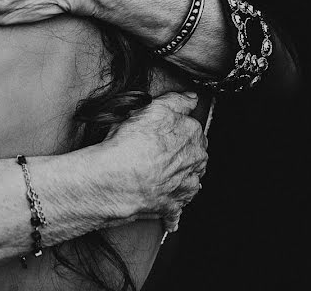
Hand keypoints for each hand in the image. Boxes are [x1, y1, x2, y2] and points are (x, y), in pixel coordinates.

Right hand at [97, 92, 207, 233]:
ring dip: (180, 178)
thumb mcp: (153, 108)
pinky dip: (173, 211)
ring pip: (188, 180)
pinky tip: (165, 208)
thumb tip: (191, 99)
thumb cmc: (130, 144)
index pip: (192, 130)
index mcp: (193, 137)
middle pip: (193, 155)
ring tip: (159, 174)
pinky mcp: (171, 207)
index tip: (163, 131)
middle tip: (157, 150)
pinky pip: (176, 210)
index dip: (176, 129)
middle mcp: (194, 163)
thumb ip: (177, 101)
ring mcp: (184, 187)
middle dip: (181, 153)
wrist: (116, 180)